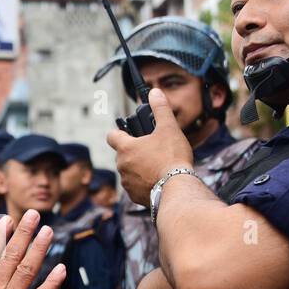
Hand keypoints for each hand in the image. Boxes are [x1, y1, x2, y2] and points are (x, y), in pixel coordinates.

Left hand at [106, 88, 194, 206]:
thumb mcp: (169, 128)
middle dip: (134, 151)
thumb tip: (155, 92)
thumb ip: (160, 108)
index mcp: (125, 148)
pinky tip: (157, 180)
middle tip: (152, 149)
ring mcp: (126, 183)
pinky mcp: (134, 196)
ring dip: (138, 168)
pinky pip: (135, 187)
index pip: (111, 136)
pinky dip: (143, 183)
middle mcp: (121, 166)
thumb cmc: (172, 157)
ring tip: (157, 166)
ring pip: (129, 171)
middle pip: (123, 154)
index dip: (119, 132)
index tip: (128, 133)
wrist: (177, 188)